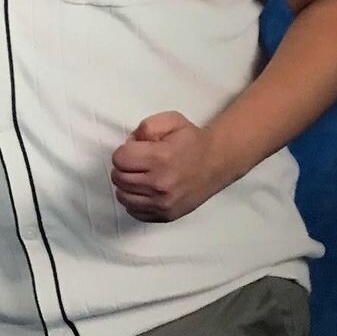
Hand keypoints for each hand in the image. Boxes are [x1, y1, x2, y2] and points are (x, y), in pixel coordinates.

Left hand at [110, 111, 227, 222]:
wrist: (217, 162)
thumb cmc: (191, 140)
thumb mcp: (170, 120)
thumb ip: (146, 127)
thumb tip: (129, 144)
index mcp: (159, 158)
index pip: (119, 159)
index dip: (124, 151)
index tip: (135, 150)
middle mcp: (160, 184)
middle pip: (119, 178)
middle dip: (123, 167)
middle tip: (137, 163)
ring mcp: (163, 203)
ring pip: (123, 196)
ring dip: (126, 185)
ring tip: (139, 176)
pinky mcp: (167, 215)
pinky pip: (135, 212)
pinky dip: (134, 201)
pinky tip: (144, 191)